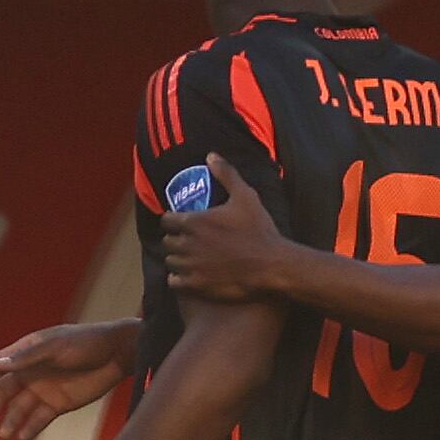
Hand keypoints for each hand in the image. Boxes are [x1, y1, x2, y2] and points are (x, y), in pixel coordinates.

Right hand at [0, 320, 137, 439]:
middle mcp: (30, 372)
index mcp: (26, 353)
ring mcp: (44, 389)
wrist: (120, 354)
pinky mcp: (59, 403)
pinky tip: (22, 437)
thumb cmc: (87, 342)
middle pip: (3, 391)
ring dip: (10, 421)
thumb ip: (28, 357)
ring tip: (5, 434)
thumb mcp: (57, 347)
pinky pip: (39, 418)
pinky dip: (29, 428)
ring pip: (19, 408)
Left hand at [158, 156, 292, 300]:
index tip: (185, 224)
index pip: (167, 221)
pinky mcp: (195, 284)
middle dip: (177, 241)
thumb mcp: (246, 197)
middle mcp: (186, 243)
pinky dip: (179, 279)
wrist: (272, 265)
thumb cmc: (259, 230)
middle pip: (167, 242)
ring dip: (178, 260)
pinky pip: (173, 282)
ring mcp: (189, 265)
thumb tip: (210, 155)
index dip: (174, 222)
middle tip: (192, 242)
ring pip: (170, 261)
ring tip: (192, 259)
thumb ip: (226, 175)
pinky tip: (192, 276)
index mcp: (193, 221)